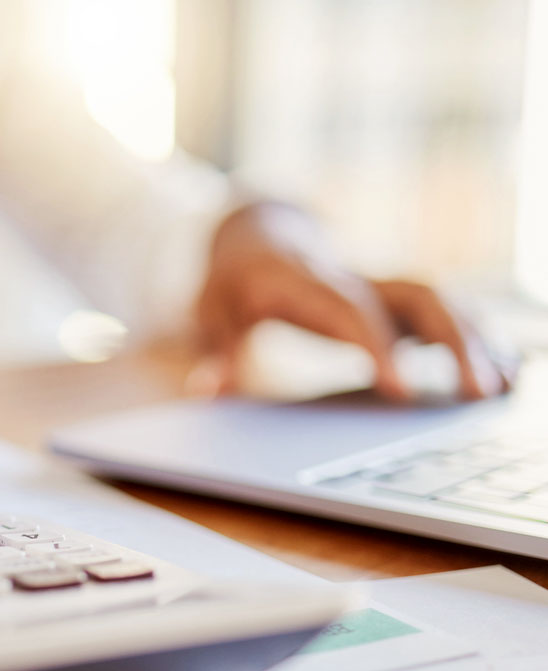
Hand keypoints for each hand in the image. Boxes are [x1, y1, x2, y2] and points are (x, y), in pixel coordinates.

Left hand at [194, 203, 512, 400]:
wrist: (254, 235)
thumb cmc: (231, 282)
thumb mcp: (210, 313)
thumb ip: (216, 350)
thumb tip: (206, 391)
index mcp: (305, 280)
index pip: (351, 309)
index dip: (379, 345)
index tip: (402, 391)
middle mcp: (352, 276)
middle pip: (415, 295)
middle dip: (453, 341)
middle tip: (479, 395)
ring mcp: (377, 282)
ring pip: (439, 300)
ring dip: (476, 340)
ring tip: (505, 388)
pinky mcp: (391, 296)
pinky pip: (442, 309)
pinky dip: (475, 336)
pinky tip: (505, 371)